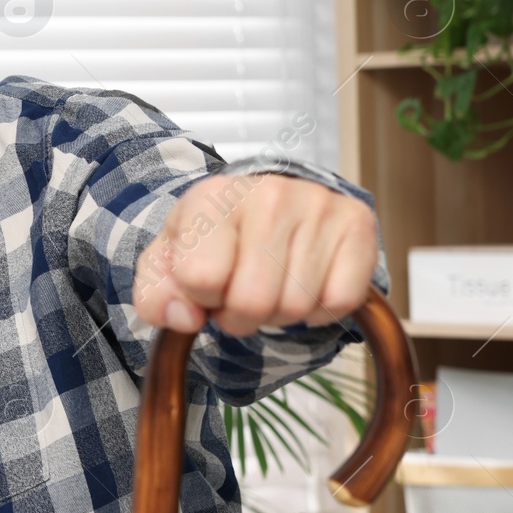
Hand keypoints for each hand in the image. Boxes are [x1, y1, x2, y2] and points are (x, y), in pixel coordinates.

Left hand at [131, 172, 378, 336]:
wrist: (267, 205)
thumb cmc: (213, 238)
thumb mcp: (168, 261)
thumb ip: (155, 295)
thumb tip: (185, 319)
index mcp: (212, 197)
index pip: (201, 278)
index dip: (201, 298)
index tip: (206, 283)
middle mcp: (268, 193)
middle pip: (253, 302)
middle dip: (240, 314)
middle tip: (239, 292)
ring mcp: (318, 205)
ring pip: (295, 307)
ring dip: (279, 314)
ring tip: (271, 283)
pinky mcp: (358, 225)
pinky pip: (338, 303)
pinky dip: (318, 310)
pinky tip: (306, 282)